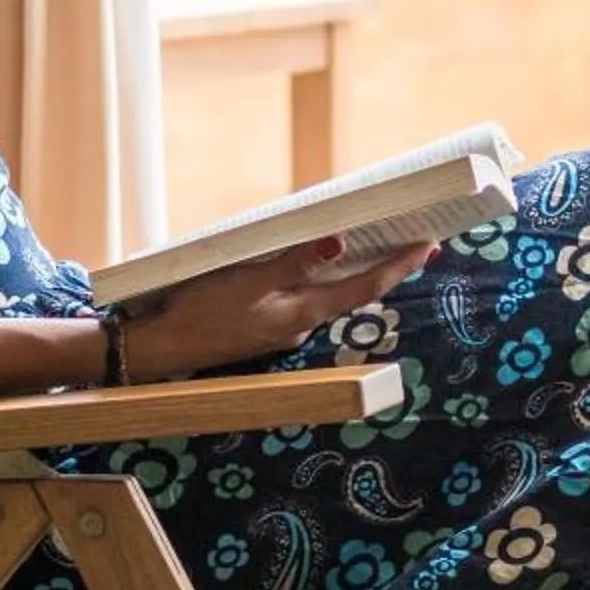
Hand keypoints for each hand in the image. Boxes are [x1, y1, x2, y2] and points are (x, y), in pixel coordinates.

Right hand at [117, 235, 438, 380]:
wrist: (162, 347)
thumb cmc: (202, 312)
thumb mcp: (248, 279)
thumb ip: (295, 262)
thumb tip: (341, 243)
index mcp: (302, 312)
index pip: (364, 287)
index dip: (398, 266)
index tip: (427, 246)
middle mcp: (300, 323)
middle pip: (354, 292)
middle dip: (386, 268)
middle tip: (417, 244)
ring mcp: (283, 326)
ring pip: (329, 294)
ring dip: (354, 272)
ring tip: (377, 245)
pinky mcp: (265, 324)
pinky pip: (304, 297)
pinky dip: (321, 278)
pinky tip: (318, 262)